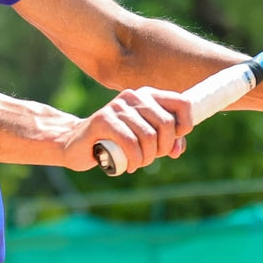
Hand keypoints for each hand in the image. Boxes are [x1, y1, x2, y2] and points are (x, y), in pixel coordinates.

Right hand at [69, 87, 190, 173]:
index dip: (185, 125)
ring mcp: (117, 106)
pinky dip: (134, 160)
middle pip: (167, 124)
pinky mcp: (103, 120)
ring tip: (138, 163)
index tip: (174, 141)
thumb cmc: (114, 142)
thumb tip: (177, 148)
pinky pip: (130, 142)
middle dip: (163, 148)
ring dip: (147, 158)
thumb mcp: (144, 140)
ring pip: (149, 136)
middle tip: (150, 158)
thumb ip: (165, 141)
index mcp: (147, 95)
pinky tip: (129, 166)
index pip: (182, 103)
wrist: (77, 144)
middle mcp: (133, 96)